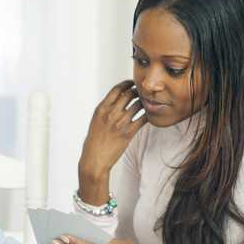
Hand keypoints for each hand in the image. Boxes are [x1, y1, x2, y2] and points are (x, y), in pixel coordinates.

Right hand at [78, 80, 146, 199]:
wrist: (94, 159)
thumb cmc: (94, 141)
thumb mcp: (95, 121)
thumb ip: (106, 110)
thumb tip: (117, 101)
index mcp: (101, 109)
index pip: (116, 89)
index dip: (127, 84)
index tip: (132, 84)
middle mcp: (110, 113)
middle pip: (129, 94)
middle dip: (137, 91)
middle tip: (142, 93)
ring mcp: (119, 123)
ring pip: (138, 105)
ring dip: (144, 102)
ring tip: (147, 103)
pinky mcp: (128, 133)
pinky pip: (143, 119)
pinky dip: (148, 115)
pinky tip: (149, 115)